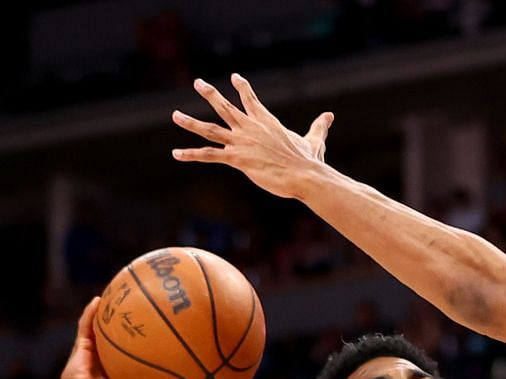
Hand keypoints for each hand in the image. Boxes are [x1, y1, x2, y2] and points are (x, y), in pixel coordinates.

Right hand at [58, 300, 137, 378]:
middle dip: (119, 321)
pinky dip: (90, 312)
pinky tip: (98, 301)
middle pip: (111, 334)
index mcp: (112, 365)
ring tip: (114, 296)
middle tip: (132, 307)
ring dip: (104, 312)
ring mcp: (90, 349)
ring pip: (98, 326)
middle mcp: (101, 355)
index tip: (147, 327)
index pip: (123, 348)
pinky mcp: (81, 345)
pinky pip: (85, 325)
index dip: (131, 339)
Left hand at [174, 73, 334, 198]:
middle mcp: (250, 127)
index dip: (242, 87)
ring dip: (190, 122)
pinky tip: (176, 154)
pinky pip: (209, 155)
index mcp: (266, 122)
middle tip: (198, 82)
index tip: (234, 77)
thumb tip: (330, 115)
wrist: (304, 175)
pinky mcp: (236, 159)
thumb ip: (319, 126)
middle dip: (210, 93)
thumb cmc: (310, 160)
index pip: (251, 99)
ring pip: (209, 129)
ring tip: (175, 115)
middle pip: (225, 106)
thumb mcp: (314, 140)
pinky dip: (192, 154)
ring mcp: (241, 142)